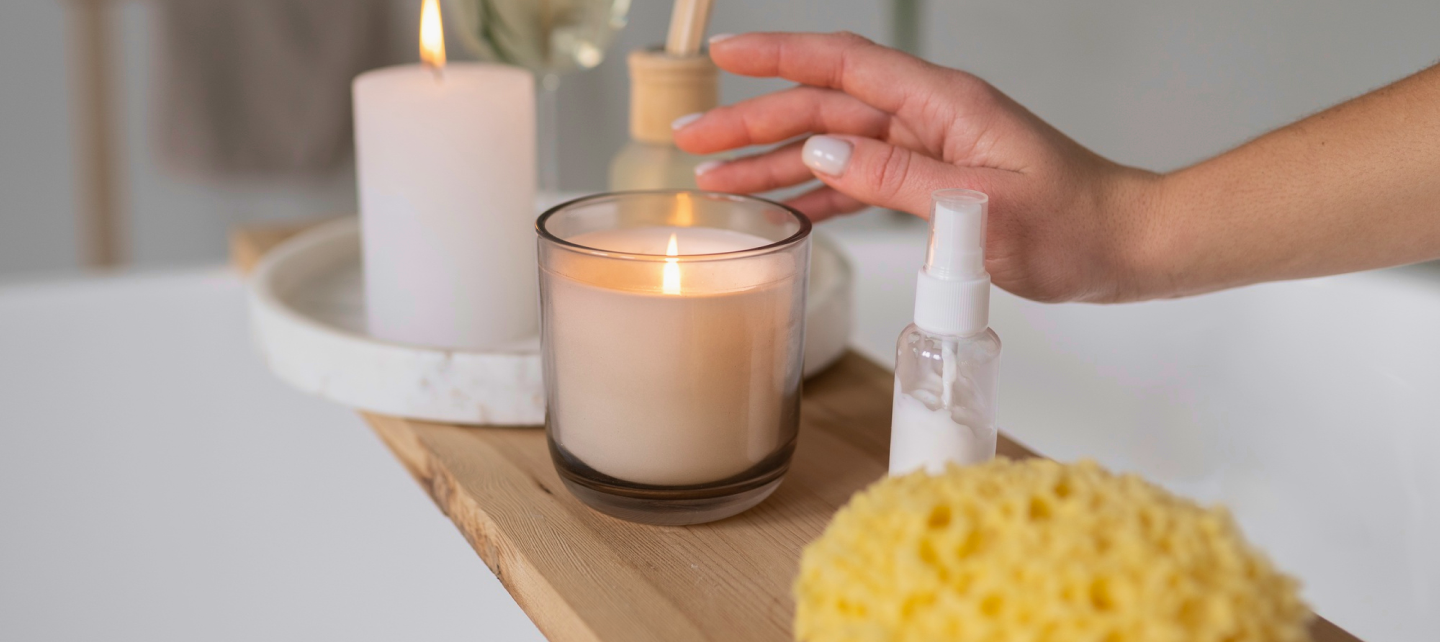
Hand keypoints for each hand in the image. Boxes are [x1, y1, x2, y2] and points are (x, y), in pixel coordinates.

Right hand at [673, 32, 1162, 302]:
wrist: (1122, 247)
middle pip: (823, 107)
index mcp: (942, 104)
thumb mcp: (980, 206)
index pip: (843, 65)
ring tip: (716, 178)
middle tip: (691, 138)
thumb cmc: (1072, 224)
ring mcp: (928, 153)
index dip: (779, 55)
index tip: (724, 56)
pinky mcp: (932, 188)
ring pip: (833, 148)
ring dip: (774, 162)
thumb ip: (896, 179)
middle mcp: (928, 120)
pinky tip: (781, 212)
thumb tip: (821, 153)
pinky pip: (859, 185)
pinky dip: (817, 197)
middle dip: (753, 120)